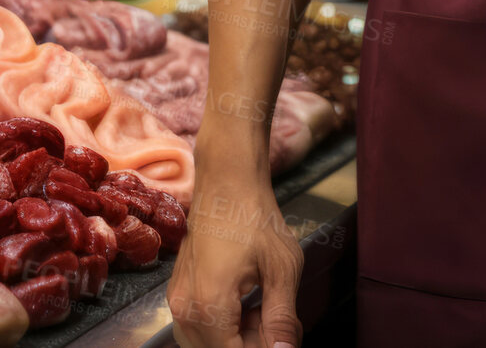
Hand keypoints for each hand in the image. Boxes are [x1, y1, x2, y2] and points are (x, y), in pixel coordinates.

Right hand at [168, 172, 303, 347]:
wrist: (227, 180)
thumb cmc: (255, 216)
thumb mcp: (282, 267)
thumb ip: (282, 319)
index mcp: (208, 305)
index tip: (280, 334)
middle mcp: (183, 309)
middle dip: (250, 344)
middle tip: (274, 316)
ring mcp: (176, 301)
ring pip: (206, 344)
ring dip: (236, 338)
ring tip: (262, 306)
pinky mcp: (178, 293)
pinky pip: (198, 327)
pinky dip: (223, 326)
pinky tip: (246, 302)